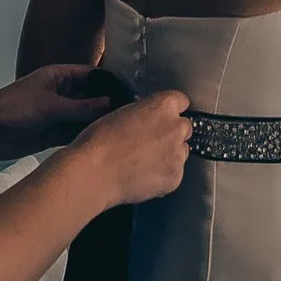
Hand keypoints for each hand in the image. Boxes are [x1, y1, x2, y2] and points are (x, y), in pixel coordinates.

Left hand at [0, 64, 121, 159]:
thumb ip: (81, 107)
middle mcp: (60, 94)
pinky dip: (84, 136)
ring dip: (96, 123)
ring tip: (121, 130)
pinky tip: (101, 142)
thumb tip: (110, 103)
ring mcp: (57, 114)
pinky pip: (73, 133)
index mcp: (58, 77)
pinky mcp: (52, 133)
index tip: (131, 91)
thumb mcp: (50, 105)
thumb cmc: (12, 108)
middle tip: (131, 114)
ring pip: (83, 117)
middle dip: (106, 105)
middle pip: (90, 97)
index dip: (109, 83)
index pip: (91, 75)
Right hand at [72, 89, 192, 205]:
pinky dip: (163, 174)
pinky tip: (144, 175)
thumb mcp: (122, 111)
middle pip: (185, 127)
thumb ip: (144, 112)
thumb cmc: (100, 141)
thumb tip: (148, 119)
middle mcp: (176, 128)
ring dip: (169, 154)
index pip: (181, 102)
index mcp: (164, 105)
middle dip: (171, 133)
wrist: (95, 172)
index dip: (169, 111)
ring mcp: (178, 154)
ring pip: (181, 151)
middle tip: (150, 142)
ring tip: (144, 161)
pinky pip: (175, 173)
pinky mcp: (175, 177)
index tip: (162, 117)